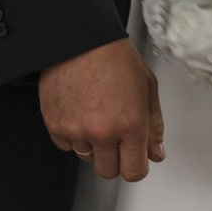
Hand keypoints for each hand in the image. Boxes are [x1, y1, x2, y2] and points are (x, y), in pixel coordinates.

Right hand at [39, 38, 164, 179]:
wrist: (81, 38)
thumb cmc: (115, 57)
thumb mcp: (147, 87)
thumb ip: (154, 125)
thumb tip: (156, 152)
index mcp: (131, 124)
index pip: (134, 172)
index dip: (135, 166)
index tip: (134, 158)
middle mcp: (103, 132)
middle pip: (109, 171)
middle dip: (114, 158)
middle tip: (114, 134)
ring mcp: (77, 131)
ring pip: (86, 158)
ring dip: (92, 144)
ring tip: (95, 114)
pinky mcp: (55, 125)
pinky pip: (65, 145)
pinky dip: (71, 134)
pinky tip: (78, 111)